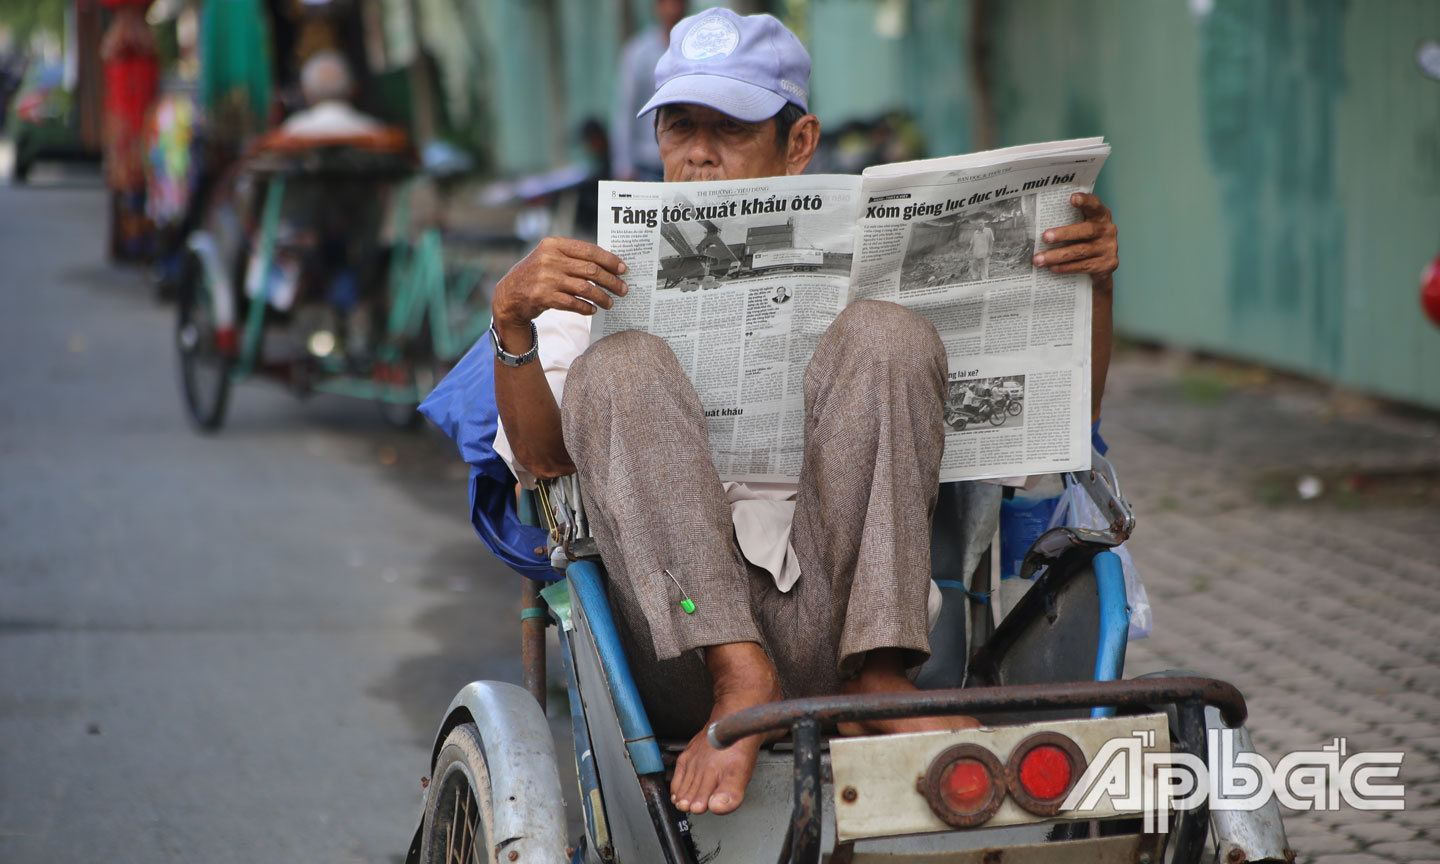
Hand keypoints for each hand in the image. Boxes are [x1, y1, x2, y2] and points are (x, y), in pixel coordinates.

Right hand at [491, 236, 628, 344]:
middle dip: (611, 281)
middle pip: (591, 270)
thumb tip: (607, 264)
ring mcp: (545, 278)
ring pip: (585, 288)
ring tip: (610, 303)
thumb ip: (572, 257)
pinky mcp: (543, 297)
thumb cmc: (536, 275)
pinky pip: (573, 303)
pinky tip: (593, 310)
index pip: (590, 250)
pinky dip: (586, 307)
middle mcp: (549, 259)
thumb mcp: (549, 258)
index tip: (623, 269)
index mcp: (554, 244)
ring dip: (602, 297)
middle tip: (623, 289)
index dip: (610, 260)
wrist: (508, 295)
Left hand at [1032, 193, 1117, 284]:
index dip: (1085, 201)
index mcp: (1101, 216)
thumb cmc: (1085, 241)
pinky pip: (1084, 266)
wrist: (1101, 266)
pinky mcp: (1108, 264)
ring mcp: (1109, 248)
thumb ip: (1068, 221)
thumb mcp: (1081, 227)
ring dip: (1058, 256)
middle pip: (1086, 231)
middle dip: (1064, 234)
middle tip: (1045, 237)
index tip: (1073, 198)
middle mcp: (1108, 230)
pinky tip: (1053, 268)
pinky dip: (1066, 267)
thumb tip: (1037, 224)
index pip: (1095, 205)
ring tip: (1040, 259)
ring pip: (1081, 251)